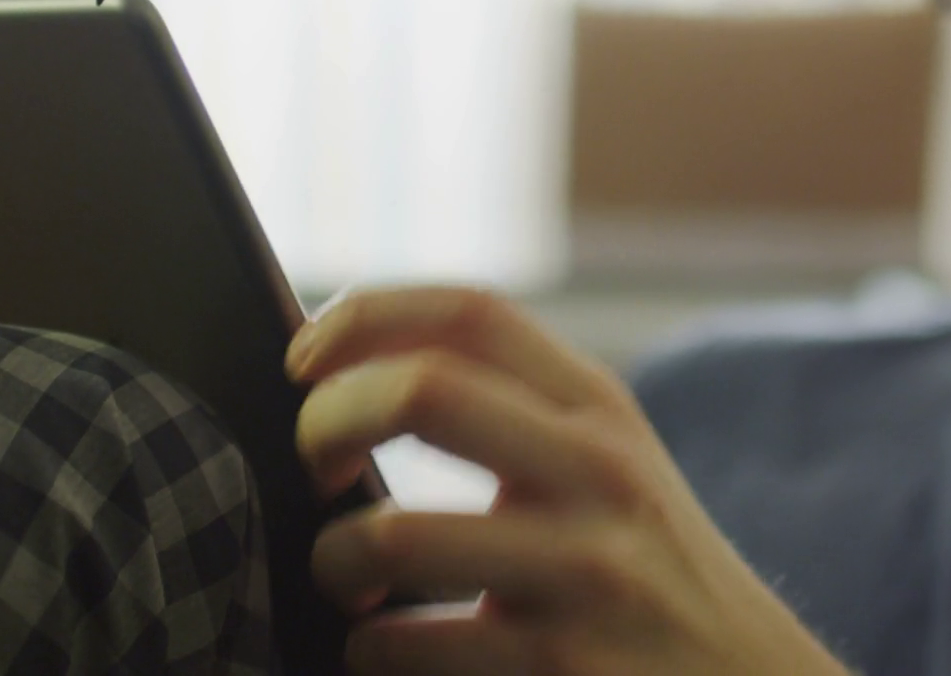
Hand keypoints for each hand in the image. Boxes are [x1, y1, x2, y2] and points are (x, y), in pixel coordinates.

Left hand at [288, 286, 852, 675]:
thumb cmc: (647, 577)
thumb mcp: (605, 468)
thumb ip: (511, 412)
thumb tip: (347, 372)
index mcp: (599, 406)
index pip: (469, 310)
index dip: (364, 316)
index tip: (303, 359)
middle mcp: (600, 471)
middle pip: (423, 388)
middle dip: (326, 422)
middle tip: (314, 468)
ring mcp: (588, 571)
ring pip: (392, 535)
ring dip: (332, 562)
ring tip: (345, 582)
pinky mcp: (566, 666)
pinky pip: (406, 648)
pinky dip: (368, 653)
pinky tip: (386, 652)